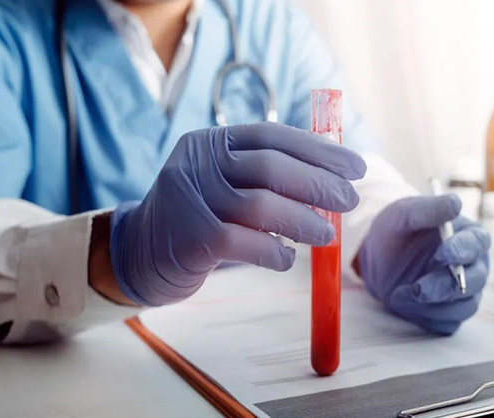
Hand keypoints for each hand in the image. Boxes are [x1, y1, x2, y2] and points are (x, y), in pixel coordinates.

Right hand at [109, 122, 366, 305]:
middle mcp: (198, 164)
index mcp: (211, 143)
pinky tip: (287, 258)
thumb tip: (332, 185)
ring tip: (327, 235)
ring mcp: (191, 199)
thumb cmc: (199, 218)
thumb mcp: (226, 186)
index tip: (355, 167)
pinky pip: (244, 243)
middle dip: (318, 184)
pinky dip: (274, 251)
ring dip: (303, 220)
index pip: (273, 136)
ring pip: (260, 205)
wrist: (139, 254)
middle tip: (350, 201)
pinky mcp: (190, 239)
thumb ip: (266, 180)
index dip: (319, 151)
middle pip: (270, 166)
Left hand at [355, 195, 489, 334]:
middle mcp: (471, 265)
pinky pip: (447, 323)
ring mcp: (462, 292)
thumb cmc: (396, 231)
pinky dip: (427, 317)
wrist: (377, 260)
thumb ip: (428, 209)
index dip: (463, 250)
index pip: (477, 243)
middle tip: (419, 287)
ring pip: (464, 306)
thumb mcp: (403, 214)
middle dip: (447, 285)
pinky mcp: (448, 312)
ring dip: (433, 304)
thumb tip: (455, 204)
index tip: (443, 252)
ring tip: (401, 294)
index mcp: (466, 236)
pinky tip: (405, 304)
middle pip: (476, 280)